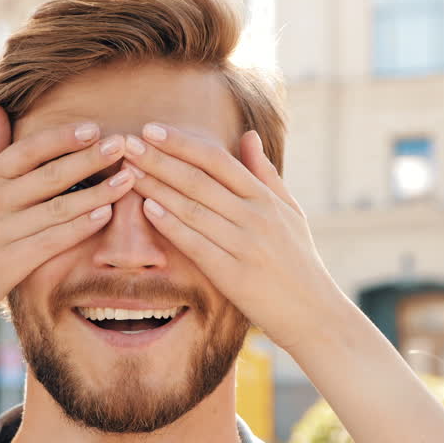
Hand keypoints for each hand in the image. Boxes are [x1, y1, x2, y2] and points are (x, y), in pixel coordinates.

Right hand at [0, 105, 137, 331]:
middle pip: (49, 175)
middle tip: (122, 145)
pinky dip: (79, 227)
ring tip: (128, 179)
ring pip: (57, 208)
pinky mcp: (9, 263)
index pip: (29, 150)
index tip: (95, 128)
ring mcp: (1, 232)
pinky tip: (105, 215)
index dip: (62, 138)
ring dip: (96, 193)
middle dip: (88, 159)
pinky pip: (51, 241)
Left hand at [124, 123, 346, 350]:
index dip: (182, 143)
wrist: (315, 313)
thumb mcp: (290, 211)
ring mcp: (246, 246)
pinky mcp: (234, 276)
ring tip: (128, 172)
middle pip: (199, 180)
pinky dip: (172, 225)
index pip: (218, 161)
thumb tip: (248, 135)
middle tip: (127, 143)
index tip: (152, 129)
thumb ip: (265, 173)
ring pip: (193, 209)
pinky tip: (148, 209)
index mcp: (266, 199)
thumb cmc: (299, 261)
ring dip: (157, 187)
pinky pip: (197, 244)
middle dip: (159, 160)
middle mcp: (256, 217)